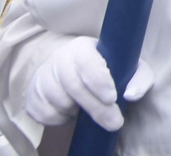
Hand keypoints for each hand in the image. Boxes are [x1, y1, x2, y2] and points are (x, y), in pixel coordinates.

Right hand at [26, 36, 151, 131]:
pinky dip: (60, 119)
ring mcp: (42, 78)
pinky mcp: (31, 97)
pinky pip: (45, 114)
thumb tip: (131, 95)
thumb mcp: (128, 68)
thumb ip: (138, 79)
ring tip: (87, 107)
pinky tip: (71, 111)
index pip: (87, 62)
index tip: (112, 98)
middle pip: (74, 86)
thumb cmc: (107, 68)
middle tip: (114, 123)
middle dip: (96, 107)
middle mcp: (58, 59)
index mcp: (82, 47)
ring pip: (59, 101)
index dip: (98, 80)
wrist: (72, 70)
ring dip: (77, 111)